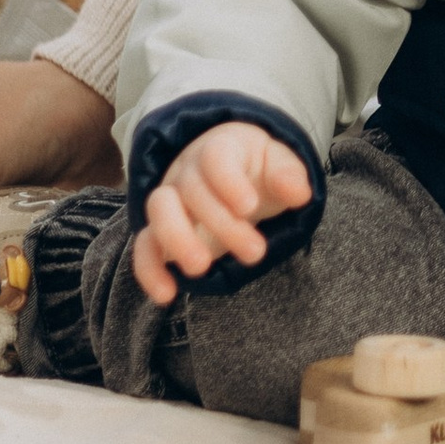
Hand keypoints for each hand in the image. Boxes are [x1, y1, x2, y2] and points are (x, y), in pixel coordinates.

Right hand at [131, 124, 313, 307]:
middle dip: (223, 224)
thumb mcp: (278, 164)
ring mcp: (169, 199)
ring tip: (201, 269)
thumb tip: (301, 194)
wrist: (232, 172)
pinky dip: (149, 270)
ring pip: (158, 211)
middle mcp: (188, 171)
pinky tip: (167, 295)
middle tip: (256, 252)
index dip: (229, 182)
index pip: (216, 157)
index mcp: (220, 148)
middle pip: (192, 189)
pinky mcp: (158, 231)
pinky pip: (143, 247)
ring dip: (177, 240)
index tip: (250, 207)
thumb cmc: (257, 169)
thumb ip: (288, 176)